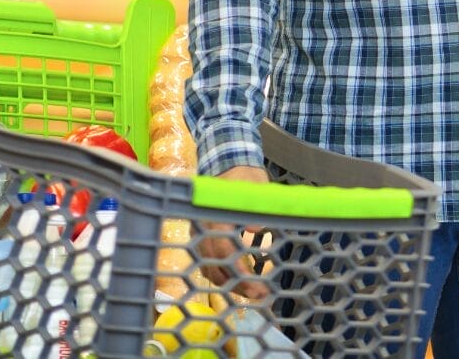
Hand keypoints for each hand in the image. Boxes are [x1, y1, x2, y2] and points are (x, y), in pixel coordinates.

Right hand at [198, 164, 270, 299]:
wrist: (227, 164)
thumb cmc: (244, 177)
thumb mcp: (256, 188)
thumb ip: (256, 207)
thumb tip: (256, 228)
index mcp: (215, 218)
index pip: (224, 253)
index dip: (240, 272)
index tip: (257, 286)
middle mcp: (202, 230)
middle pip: (214, 267)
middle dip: (236, 285)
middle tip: (260, 296)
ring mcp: (199, 234)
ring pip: (208, 268)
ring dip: (229, 284)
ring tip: (252, 293)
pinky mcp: (201, 237)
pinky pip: (206, 262)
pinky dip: (220, 275)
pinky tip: (238, 283)